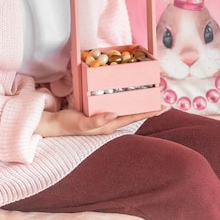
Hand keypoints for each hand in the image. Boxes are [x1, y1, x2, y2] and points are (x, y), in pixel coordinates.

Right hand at [35, 107, 165, 136]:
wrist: (56, 123)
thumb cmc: (69, 124)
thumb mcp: (82, 123)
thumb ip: (97, 121)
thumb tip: (114, 114)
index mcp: (109, 124)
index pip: (133, 117)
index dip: (148, 112)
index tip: (163, 107)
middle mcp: (110, 121)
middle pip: (133, 113)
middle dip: (148, 108)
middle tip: (163, 101)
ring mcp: (105, 116)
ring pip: (126, 109)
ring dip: (139, 103)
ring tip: (151, 97)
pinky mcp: (99, 111)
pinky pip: (116, 105)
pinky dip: (125, 100)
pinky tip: (128, 96)